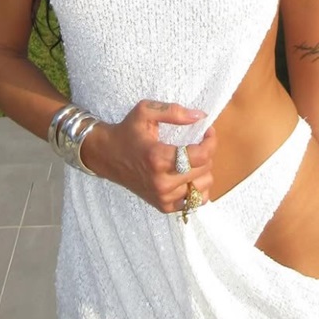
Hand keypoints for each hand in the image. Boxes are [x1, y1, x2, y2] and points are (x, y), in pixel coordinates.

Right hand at [81, 99, 216, 212]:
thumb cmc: (127, 132)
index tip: (207, 131)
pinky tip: (188, 175)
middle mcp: (161, 182)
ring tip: (191, 159)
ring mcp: (163, 197)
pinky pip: (196, 201)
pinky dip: (197, 187)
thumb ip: (173, 112)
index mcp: (158, 158)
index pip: (202, 156)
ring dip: (203, 170)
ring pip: (204, 186)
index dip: (211, 141)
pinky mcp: (163, 206)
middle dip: (206, 152)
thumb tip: (201, 116)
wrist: (107, 156)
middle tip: (196, 142)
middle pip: (205, 169)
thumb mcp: (145, 112)